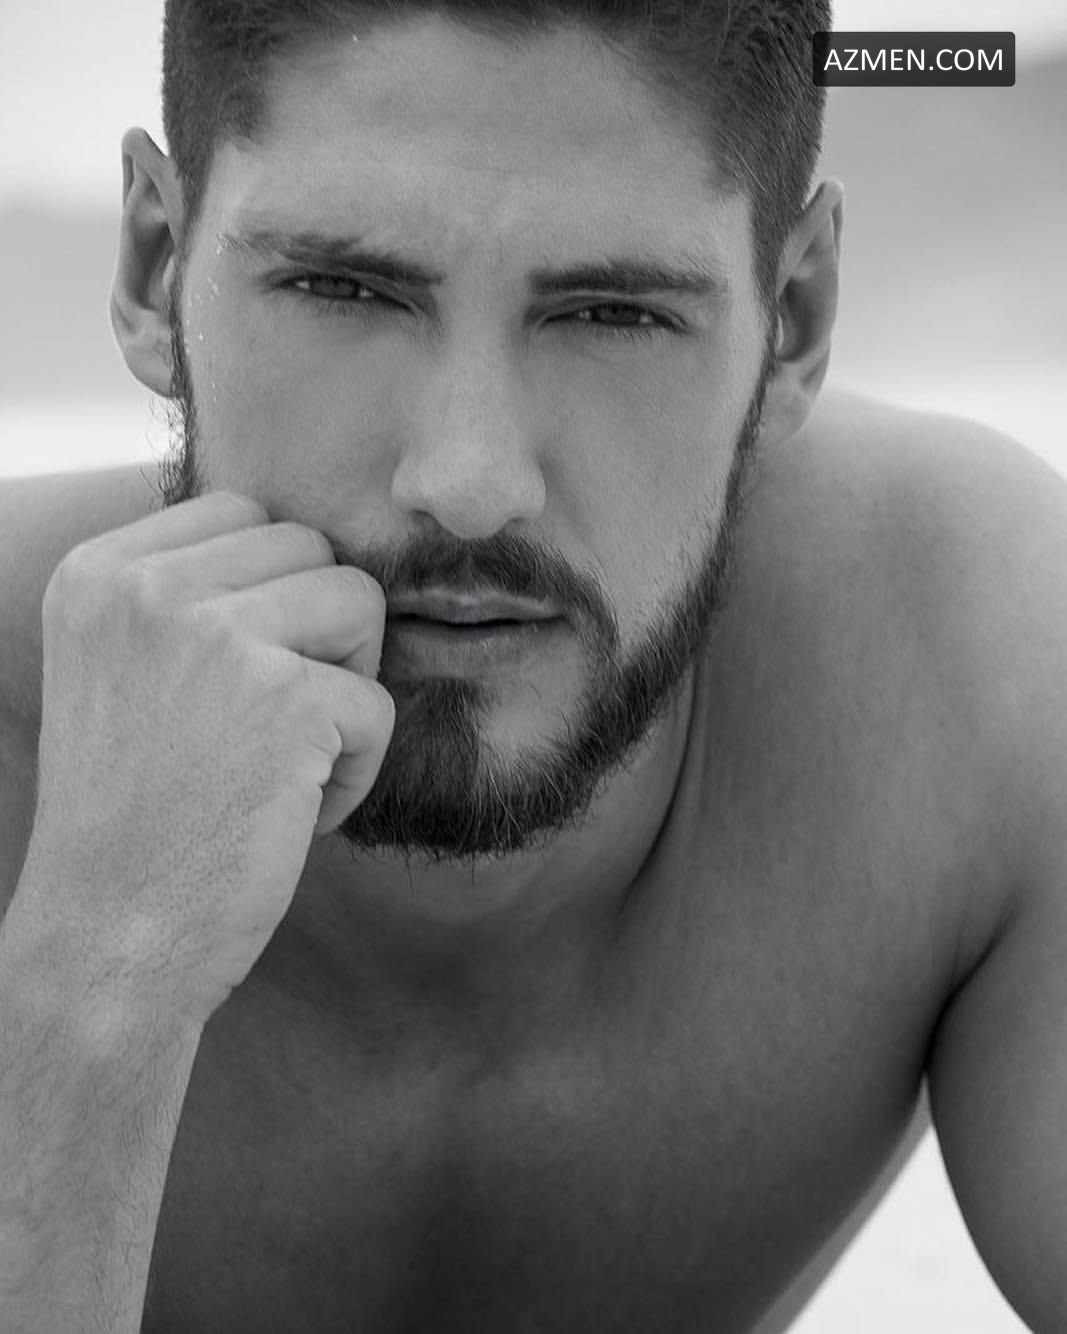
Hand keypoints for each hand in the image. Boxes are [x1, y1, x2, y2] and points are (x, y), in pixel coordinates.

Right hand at [15, 492, 394, 1024]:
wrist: (108, 939)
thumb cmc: (134, 818)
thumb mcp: (123, 671)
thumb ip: (193, 596)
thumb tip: (315, 551)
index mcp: (100, 571)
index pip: (243, 515)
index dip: (271, 598)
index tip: (235, 685)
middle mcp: (147, 587)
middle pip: (311, 550)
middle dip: (316, 637)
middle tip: (271, 726)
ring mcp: (215, 635)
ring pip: (359, 604)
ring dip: (345, 689)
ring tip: (286, 761)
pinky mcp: (286, 698)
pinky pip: (379, 702)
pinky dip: (356, 768)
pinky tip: (293, 813)